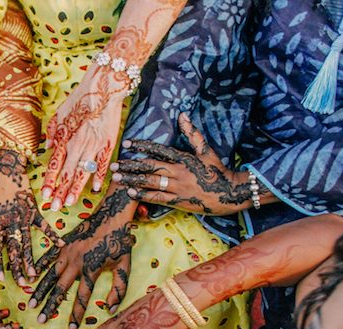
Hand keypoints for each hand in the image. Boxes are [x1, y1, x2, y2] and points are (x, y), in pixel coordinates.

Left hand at [0, 150, 62, 285]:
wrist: (5, 168)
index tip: (2, 278)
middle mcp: (10, 223)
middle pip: (14, 249)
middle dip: (17, 268)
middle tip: (22, 282)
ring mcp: (23, 217)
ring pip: (27, 242)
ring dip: (31, 259)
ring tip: (34, 274)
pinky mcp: (33, 210)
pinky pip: (43, 225)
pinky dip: (51, 235)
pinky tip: (60, 246)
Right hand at [29, 185, 135, 328]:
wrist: (111, 214)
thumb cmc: (119, 241)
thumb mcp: (124, 265)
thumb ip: (118, 288)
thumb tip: (111, 308)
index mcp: (92, 269)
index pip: (82, 297)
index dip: (77, 314)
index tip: (71, 328)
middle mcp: (76, 263)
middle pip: (60, 289)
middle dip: (50, 306)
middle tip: (40, 320)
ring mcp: (67, 252)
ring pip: (50, 275)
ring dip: (40, 290)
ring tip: (31, 303)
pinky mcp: (63, 243)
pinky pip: (48, 257)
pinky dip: (39, 268)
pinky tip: (30, 277)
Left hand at [42, 70, 127, 209]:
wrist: (103, 87)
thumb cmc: (81, 99)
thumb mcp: (60, 113)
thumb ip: (53, 132)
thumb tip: (47, 147)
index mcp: (64, 138)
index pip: (54, 165)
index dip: (49, 181)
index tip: (44, 194)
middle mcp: (77, 145)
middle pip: (66, 174)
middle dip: (59, 192)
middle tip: (53, 207)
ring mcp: (92, 146)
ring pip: (82, 173)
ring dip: (74, 190)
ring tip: (68, 203)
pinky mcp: (107, 144)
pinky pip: (101, 164)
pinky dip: (98, 177)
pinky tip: (93, 190)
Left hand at [116, 113, 263, 214]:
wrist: (229, 193)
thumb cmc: (217, 170)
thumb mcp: (206, 150)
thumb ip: (192, 133)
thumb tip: (182, 114)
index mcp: (183, 158)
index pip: (158, 149)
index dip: (141, 145)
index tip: (126, 143)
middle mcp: (178, 172)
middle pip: (149, 167)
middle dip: (130, 165)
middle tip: (113, 164)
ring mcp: (177, 187)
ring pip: (150, 182)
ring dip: (132, 179)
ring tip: (117, 177)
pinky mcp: (178, 201)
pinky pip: (157, 198)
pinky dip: (143, 195)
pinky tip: (130, 192)